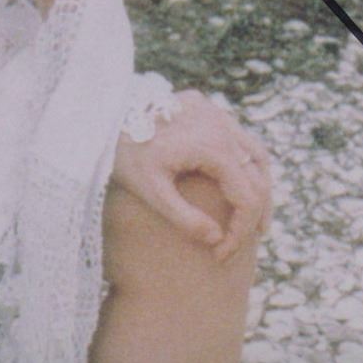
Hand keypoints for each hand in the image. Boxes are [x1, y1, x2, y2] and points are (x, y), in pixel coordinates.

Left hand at [110, 90, 272, 261]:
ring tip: (251, 220)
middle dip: (253, 216)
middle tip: (243, 245)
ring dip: (257, 188)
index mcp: (213, 146)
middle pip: (257, 178)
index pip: (247, 197)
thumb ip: (184, 218)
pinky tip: (237, 186)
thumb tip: (217, 239)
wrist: (105, 115)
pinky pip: (240, 139)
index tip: (221, 254)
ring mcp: (217, 113)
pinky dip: (246, 166)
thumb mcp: (150, 191)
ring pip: (255, 156)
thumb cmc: (126, 154)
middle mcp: (222, 124)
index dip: (240, 232)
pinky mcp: (208, 108)